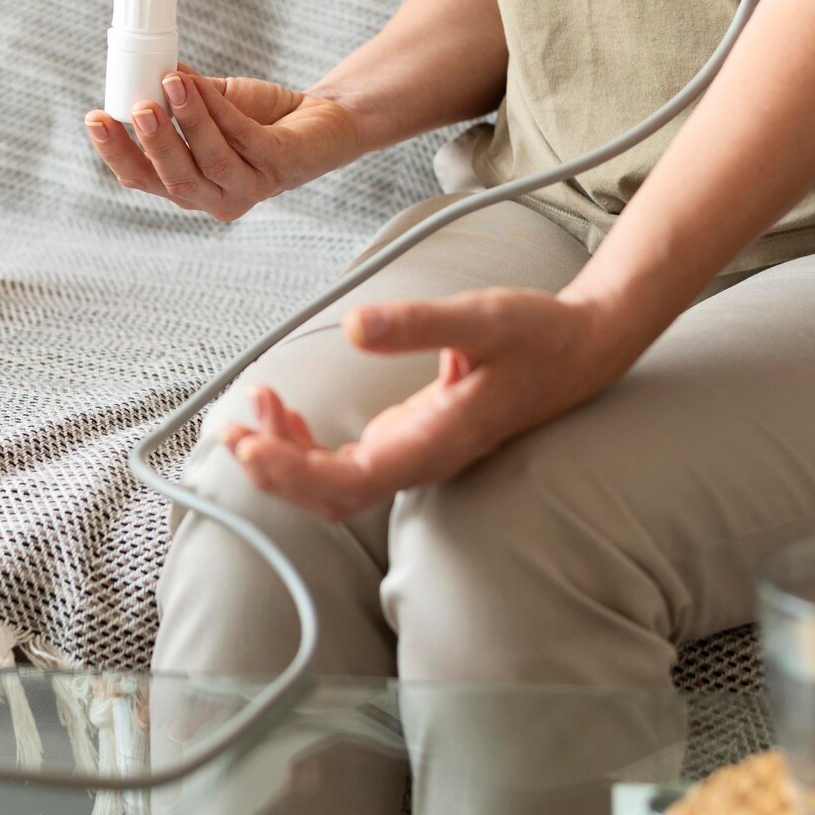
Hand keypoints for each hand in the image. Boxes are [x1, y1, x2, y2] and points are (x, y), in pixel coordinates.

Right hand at [85, 64, 361, 220]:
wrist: (322, 118)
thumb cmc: (259, 115)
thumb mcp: (211, 104)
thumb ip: (180, 94)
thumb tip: (149, 66)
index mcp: (187, 184)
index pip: (141, 178)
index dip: (116, 152)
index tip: (94, 118)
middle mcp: (214, 196)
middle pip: (172, 180)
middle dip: (151, 143)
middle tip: (137, 107)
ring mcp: (247, 187)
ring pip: (207, 163)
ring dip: (186, 123)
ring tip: (171, 84)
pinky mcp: (277, 166)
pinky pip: (242, 139)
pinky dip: (218, 110)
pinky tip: (203, 86)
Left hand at [221, 288, 633, 519]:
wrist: (583, 350)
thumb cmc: (537, 335)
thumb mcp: (483, 317)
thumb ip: (418, 324)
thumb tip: (354, 327)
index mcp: (434, 443)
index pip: (348, 482)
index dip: (293, 473)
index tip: (249, 445)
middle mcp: (420, 461)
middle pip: (330, 497)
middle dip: (273, 469)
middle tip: (231, 425)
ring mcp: (413, 456)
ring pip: (333, 486)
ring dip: (284, 457)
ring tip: (251, 407)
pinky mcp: (409, 442)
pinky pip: (344, 464)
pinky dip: (304, 444)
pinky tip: (282, 409)